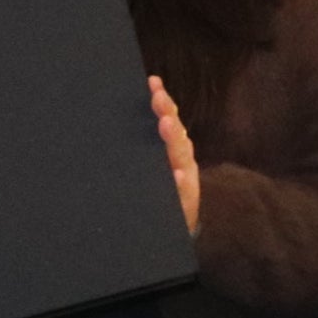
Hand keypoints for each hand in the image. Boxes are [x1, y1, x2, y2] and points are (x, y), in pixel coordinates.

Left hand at [149, 75, 200, 235]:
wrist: (167, 234)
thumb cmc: (155, 195)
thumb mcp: (147, 169)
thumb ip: (143, 147)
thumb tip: (132, 118)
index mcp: (170, 149)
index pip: (167, 119)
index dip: (162, 101)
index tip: (152, 83)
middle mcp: (180, 161)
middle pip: (175, 133)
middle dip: (167, 114)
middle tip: (157, 98)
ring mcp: (185, 182)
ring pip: (182, 157)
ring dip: (174, 140)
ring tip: (165, 124)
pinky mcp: (184, 204)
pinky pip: (183, 193)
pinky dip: (180, 183)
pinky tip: (176, 176)